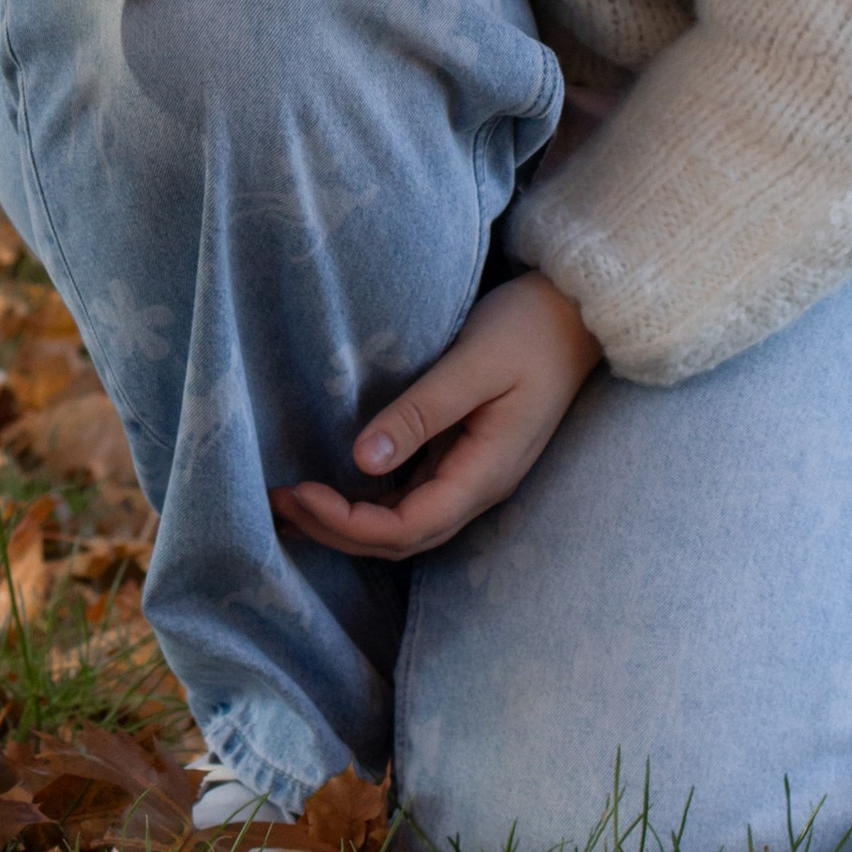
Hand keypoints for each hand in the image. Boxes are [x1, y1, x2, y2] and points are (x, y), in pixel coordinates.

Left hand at [271, 274, 599, 561]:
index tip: (297, 491)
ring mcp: (471, 475)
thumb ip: (421, 412)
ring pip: (403, 523)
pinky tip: (333, 487)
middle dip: (337, 530)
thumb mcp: (473, 364)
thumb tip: (363, 460)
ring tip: (289, 506)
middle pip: (401, 538)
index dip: (348, 523)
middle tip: (276, 504)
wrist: (575, 314)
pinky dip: (367, 501)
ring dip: (347, 524)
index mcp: (485, 473)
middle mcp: (478, 487)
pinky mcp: (462, 455)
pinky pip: (410, 497)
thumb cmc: (528, 330)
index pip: (407, 527)